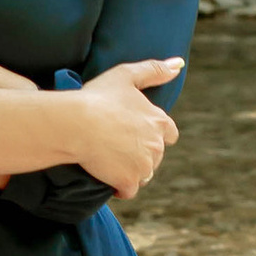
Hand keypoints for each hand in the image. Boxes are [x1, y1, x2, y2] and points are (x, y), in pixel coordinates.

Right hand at [63, 57, 182, 197]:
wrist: (77, 123)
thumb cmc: (98, 98)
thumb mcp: (126, 75)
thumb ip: (154, 70)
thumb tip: (178, 64)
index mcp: (159, 121)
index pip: (169, 134)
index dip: (153, 135)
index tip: (135, 133)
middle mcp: (157, 145)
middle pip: (155, 156)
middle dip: (140, 154)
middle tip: (116, 146)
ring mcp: (144, 165)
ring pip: (143, 174)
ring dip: (131, 171)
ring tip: (110, 160)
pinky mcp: (129, 181)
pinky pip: (129, 191)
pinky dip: (120, 188)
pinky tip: (107, 178)